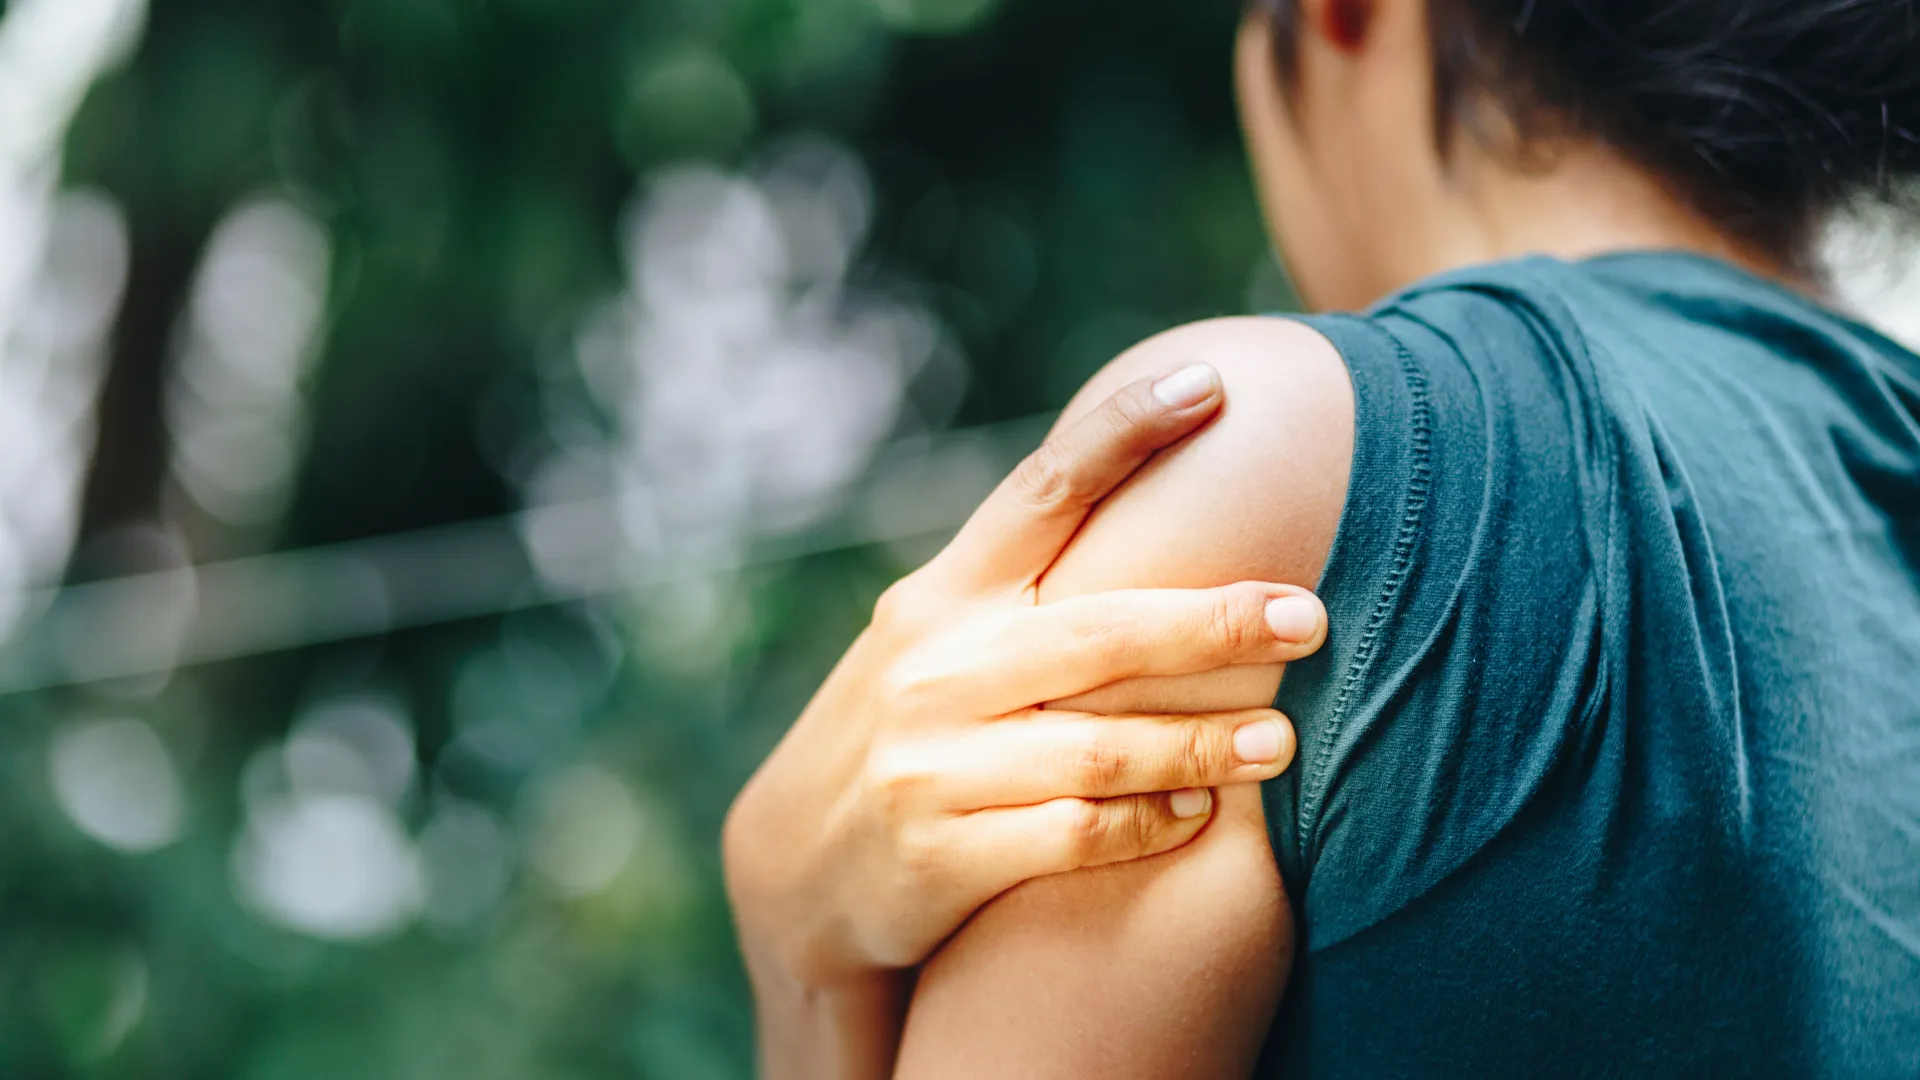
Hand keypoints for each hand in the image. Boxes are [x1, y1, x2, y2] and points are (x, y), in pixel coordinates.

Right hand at [722, 364, 1328, 988]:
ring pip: (1096, 746)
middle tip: (1310, 614)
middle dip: (1213, 622)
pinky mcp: (940, 855)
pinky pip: (1073, 834)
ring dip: (1202, 744)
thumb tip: (1157, 501)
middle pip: (1099, 631)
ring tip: (1283, 741)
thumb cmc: (908, 733)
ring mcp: (930, 764)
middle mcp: (931, 669)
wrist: (798, 869)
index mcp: (940, 598)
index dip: (1124, 432)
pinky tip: (1199, 814)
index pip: (1040, 493)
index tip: (1209, 384)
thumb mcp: (935, 646)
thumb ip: (1021, 594)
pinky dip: (1146, 823)